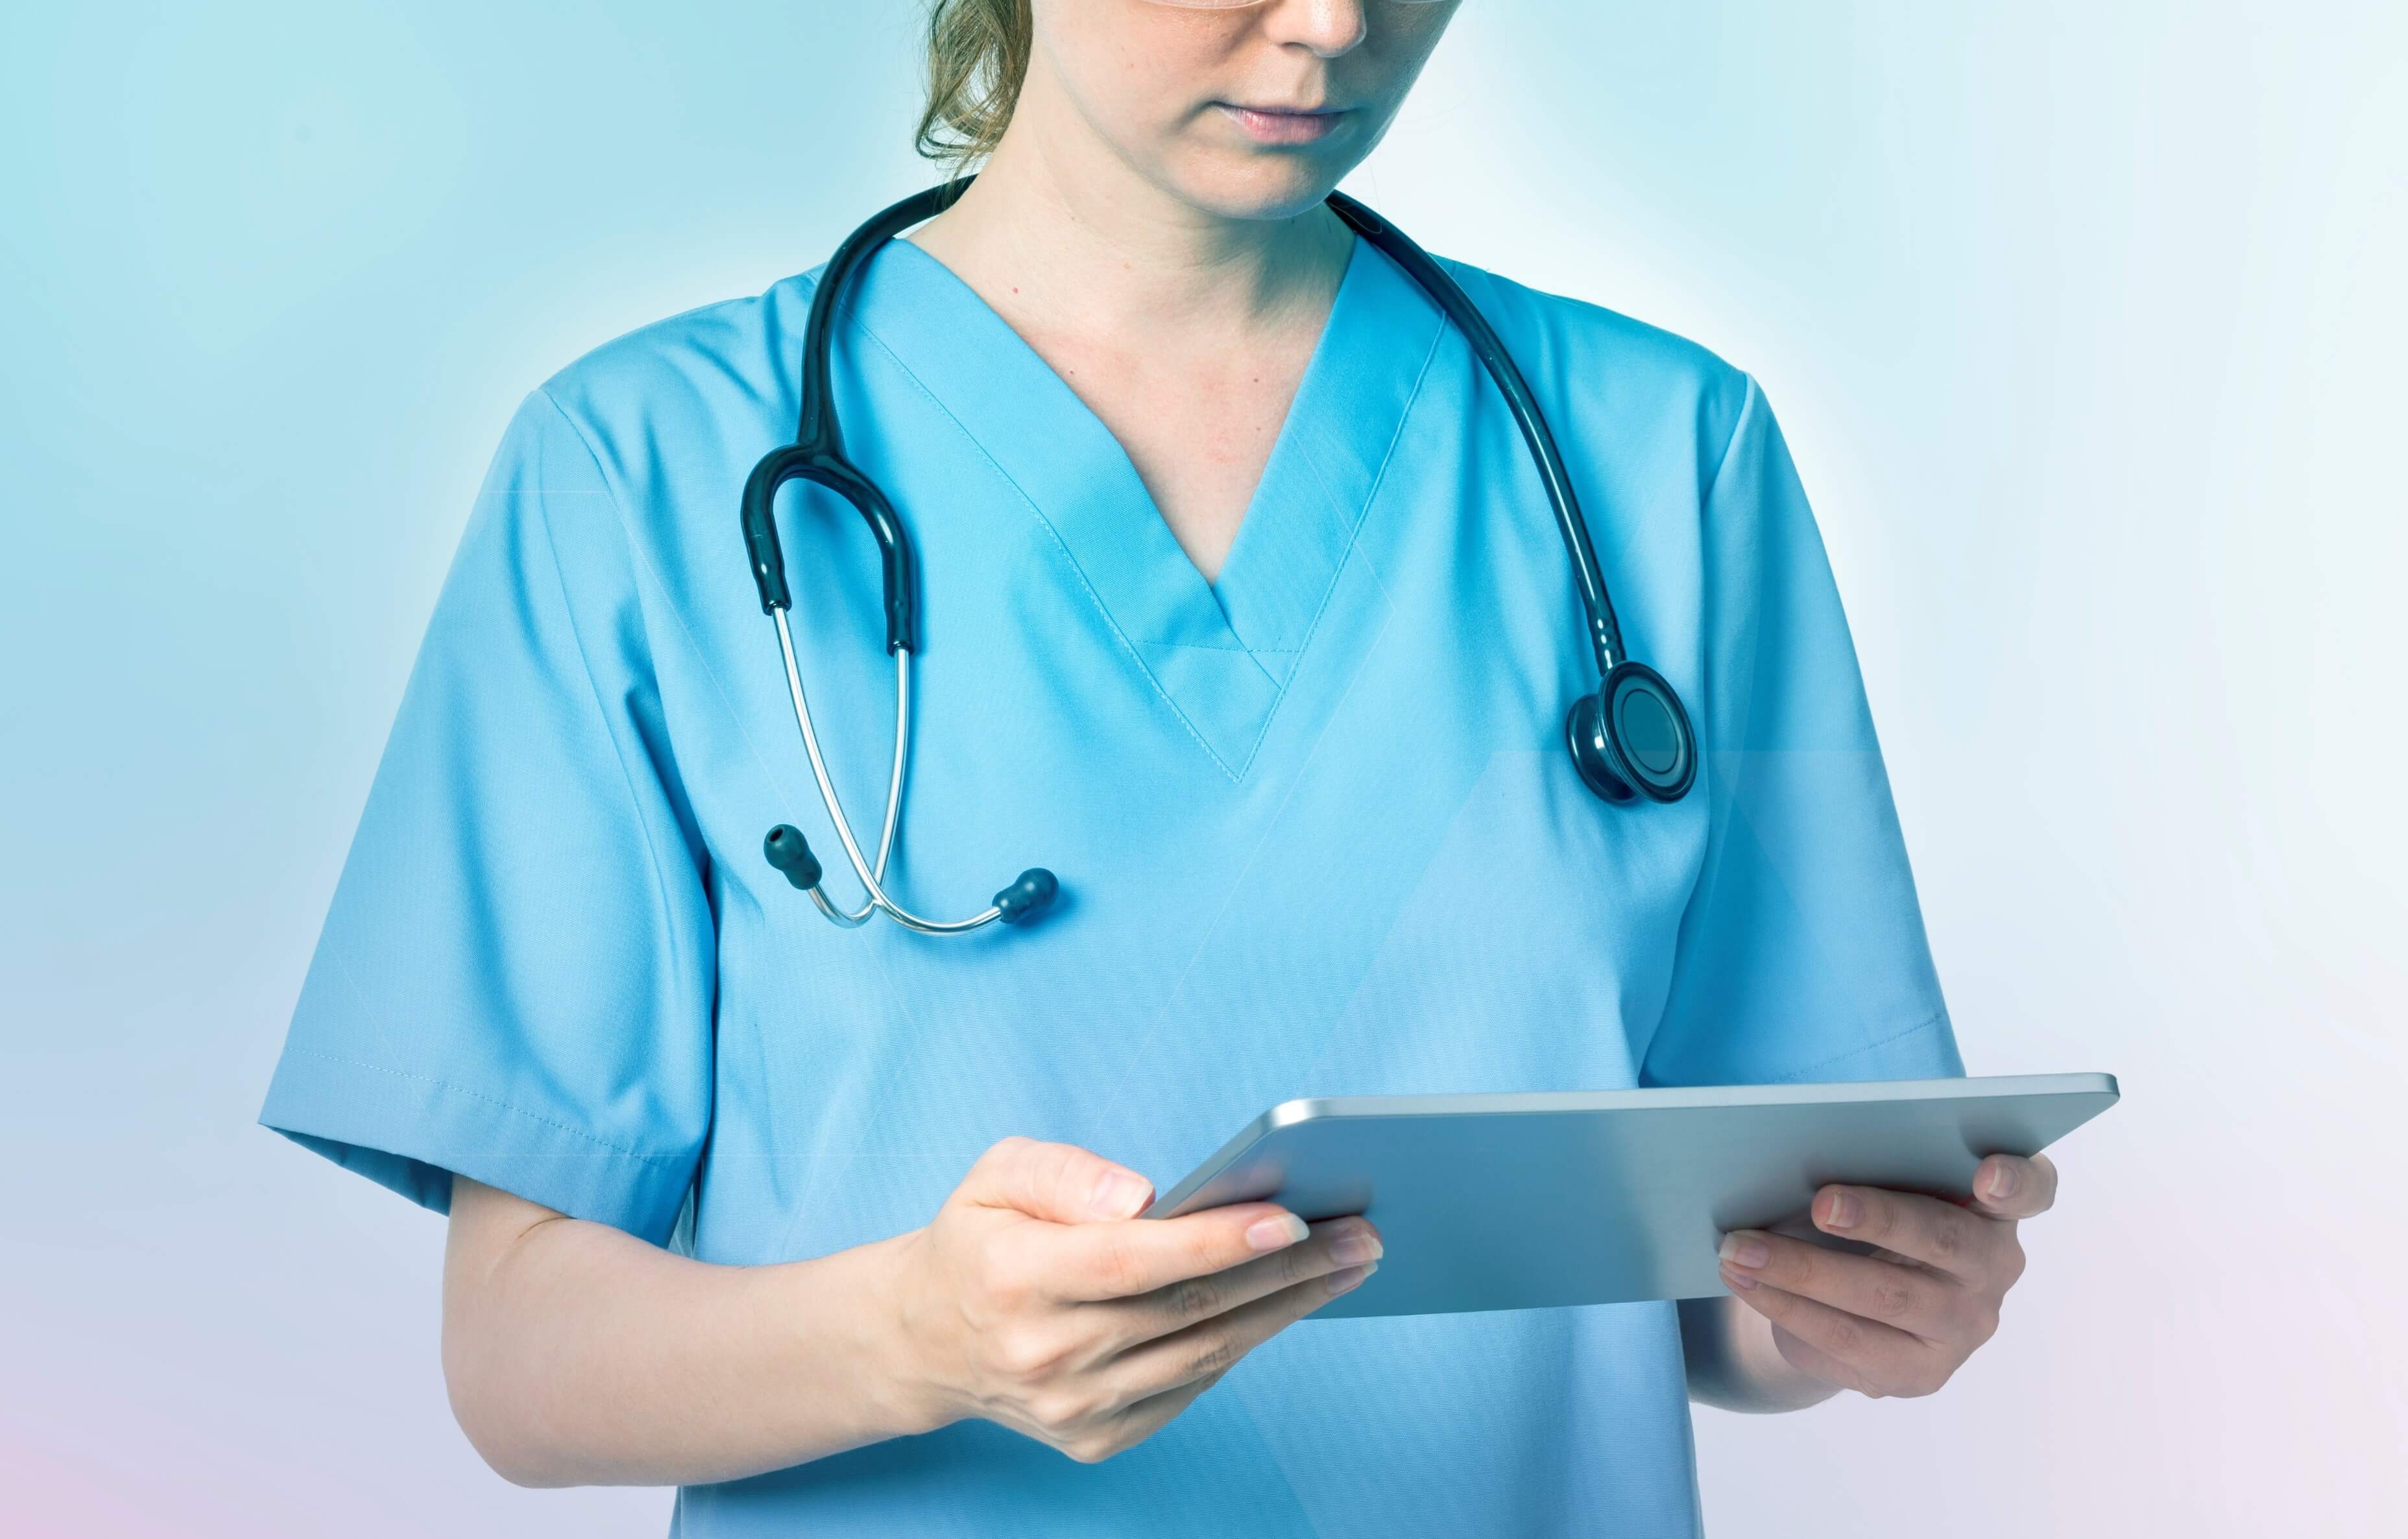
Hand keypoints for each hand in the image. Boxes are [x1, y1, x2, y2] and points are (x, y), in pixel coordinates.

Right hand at [889, 1136, 1379, 1461]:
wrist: (929, 1338)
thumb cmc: (980, 1237)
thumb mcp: (997, 1174)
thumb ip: (1066, 1173)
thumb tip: (1142, 1197)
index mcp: (1015, 1277)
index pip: (1133, 1261)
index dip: (1216, 1242)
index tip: (1292, 1219)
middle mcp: (1044, 1353)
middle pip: (1188, 1310)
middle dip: (1286, 1271)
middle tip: (1361, 1235)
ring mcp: (1072, 1408)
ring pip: (1203, 1355)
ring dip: (1286, 1309)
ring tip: (1348, 1264)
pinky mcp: (1096, 1438)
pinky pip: (1191, 1386)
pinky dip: (1245, 1342)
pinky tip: (1289, 1303)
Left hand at [1713, 1152, 2057, 1398]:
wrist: (1852, 1301)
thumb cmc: (1869, 1215)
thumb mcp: (1878, 1184)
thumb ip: (1869, 1163)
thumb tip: (1790, 1152)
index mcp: (1996, 1207)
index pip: (2032, 1188)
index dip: (2015, 1180)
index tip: (1987, 1173)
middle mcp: (1993, 1268)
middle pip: (1945, 1240)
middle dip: (1880, 1219)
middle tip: (1820, 1204)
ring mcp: (1963, 1327)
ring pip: (1885, 1297)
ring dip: (1803, 1271)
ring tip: (1739, 1248)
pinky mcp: (1920, 1373)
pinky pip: (1848, 1340)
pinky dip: (1788, 1308)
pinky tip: (1747, 1284)